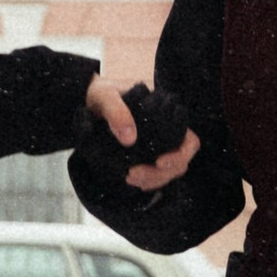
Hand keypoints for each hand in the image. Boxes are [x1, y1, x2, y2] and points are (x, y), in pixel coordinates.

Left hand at [84, 75, 200, 194]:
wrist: (86, 102)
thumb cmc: (101, 94)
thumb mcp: (105, 96)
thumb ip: (116, 111)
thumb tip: (130, 138)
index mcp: (168, 117)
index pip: (190, 142)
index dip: (181, 155)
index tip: (159, 162)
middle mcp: (167, 135)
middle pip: (179, 163)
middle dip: (160, 174)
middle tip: (133, 174)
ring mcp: (156, 148)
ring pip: (168, 173)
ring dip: (153, 180)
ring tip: (129, 178)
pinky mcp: (143, 157)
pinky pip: (154, 175)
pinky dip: (146, 182)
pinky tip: (131, 181)